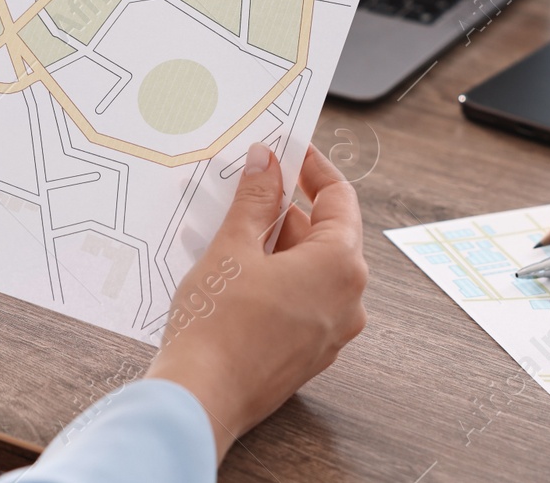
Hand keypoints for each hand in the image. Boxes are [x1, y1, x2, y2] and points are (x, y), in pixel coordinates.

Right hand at [146, 143, 367, 460]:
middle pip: (324, 234)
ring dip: (274, 243)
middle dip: (285, 208)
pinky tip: (234, 269)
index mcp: (340, 267)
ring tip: (230, 228)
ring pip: (309, 269)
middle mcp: (347, 301)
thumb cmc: (217, 326)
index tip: (286, 151)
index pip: (339, 198)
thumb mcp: (233, 247)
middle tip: (246, 187)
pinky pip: (299, 299)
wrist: (201, 399)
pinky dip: (274, 276)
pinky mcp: (307, 353)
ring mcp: (330, 332)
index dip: (312, 168)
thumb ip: (255, 199)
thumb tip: (266, 162)